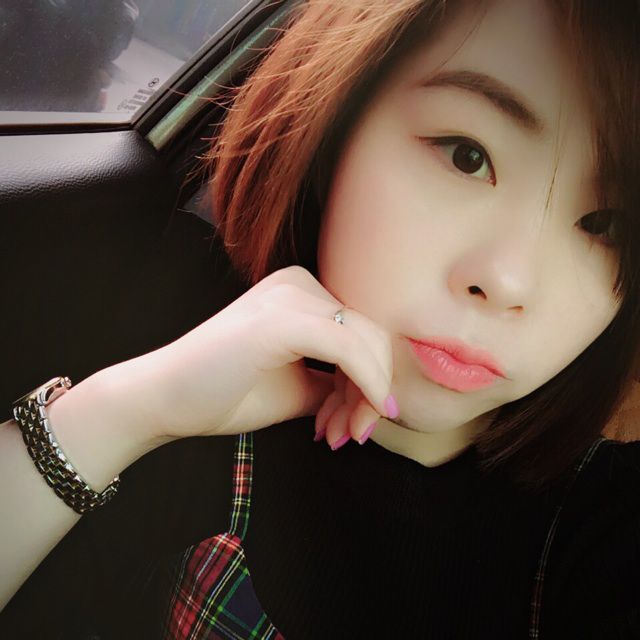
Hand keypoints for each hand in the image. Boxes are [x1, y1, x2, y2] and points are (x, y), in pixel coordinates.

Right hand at [132, 265, 397, 442]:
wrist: (163, 399)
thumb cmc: (223, 393)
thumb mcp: (297, 387)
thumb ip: (336, 385)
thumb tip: (378, 401)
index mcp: (301, 292)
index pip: (362, 333)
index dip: (372, 383)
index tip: (355, 426)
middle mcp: (299, 283)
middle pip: (372, 336)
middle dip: (374, 393)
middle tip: (352, 435)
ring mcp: (289, 295)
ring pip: (367, 343)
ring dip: (367, 398)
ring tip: (339, 435)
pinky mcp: (281, 319)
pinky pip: (347, 350)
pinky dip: (364, 388)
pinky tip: (349, 424)